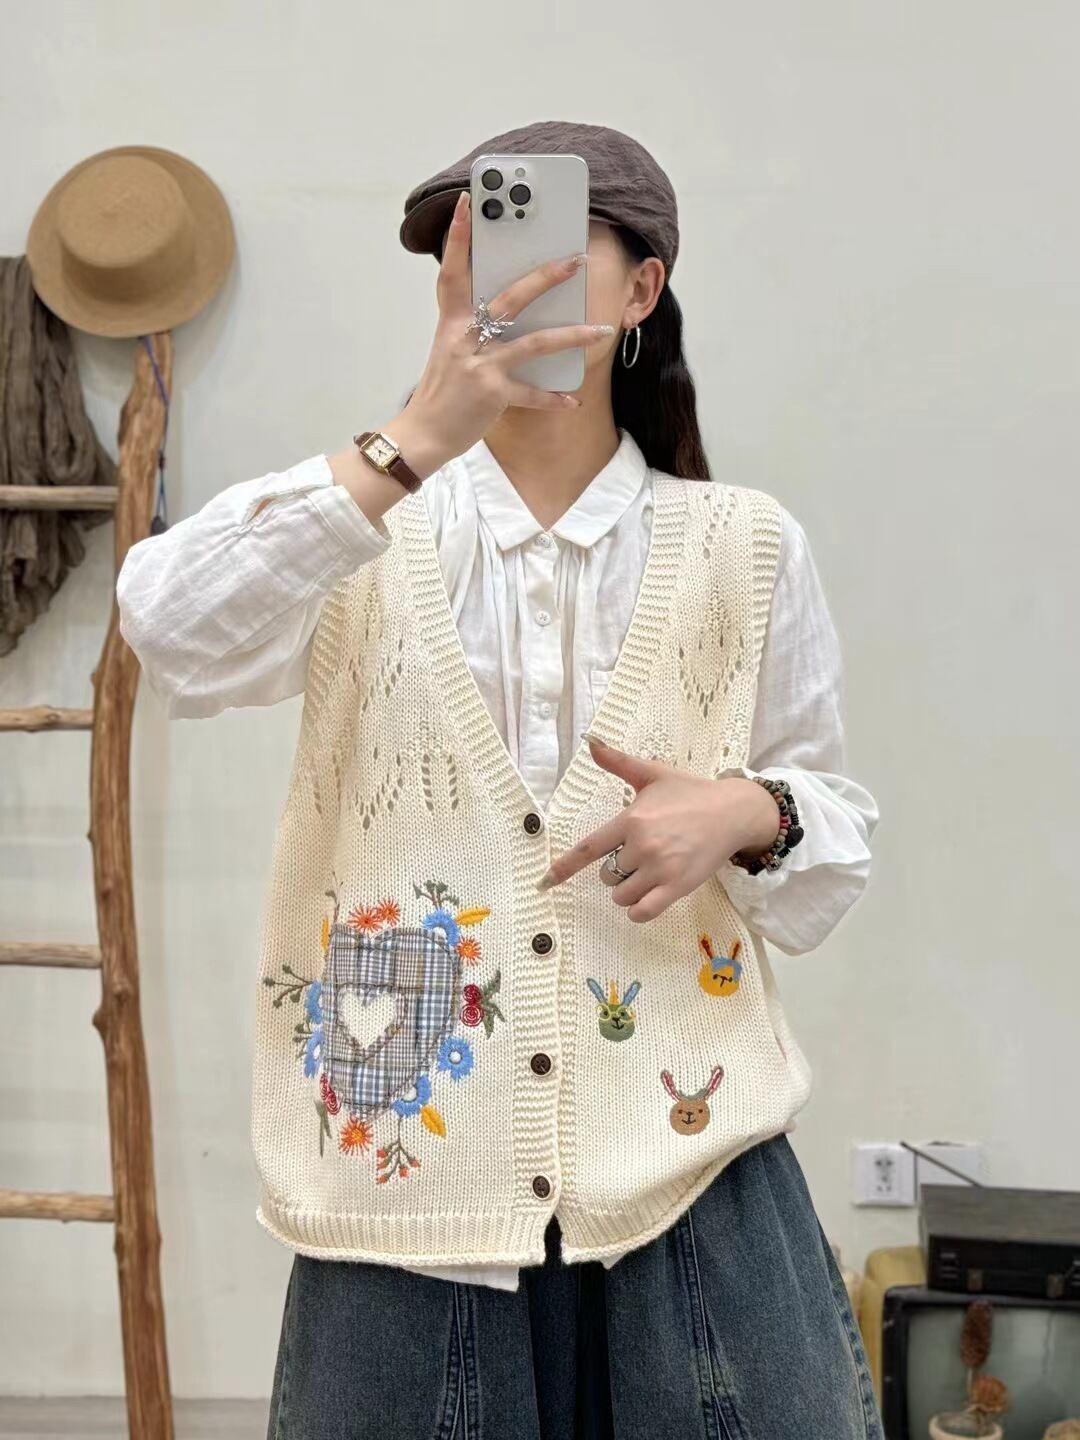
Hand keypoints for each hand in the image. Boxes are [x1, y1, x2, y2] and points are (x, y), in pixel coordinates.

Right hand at [380, 190, 613, 478]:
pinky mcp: (492, 394)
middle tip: (574, 260)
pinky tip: (573, 400)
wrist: (423, 434)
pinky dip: (554, 398)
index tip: (466, 203)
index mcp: (452, 323)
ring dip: (572, 336)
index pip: (453, 272)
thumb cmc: (441, 391)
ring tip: (601, 330)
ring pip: (534, 343)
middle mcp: (466, 338)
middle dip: (545, 277)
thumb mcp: (450, 350)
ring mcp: (480, 366)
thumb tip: (508, 311)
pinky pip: (531, 393)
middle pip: (510, 299)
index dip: (458, 238)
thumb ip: (474, 328)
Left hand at [536, 737, 781, 921]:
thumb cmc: (691, 793)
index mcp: (632, 819)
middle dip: (617, 869)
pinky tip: (645, 898)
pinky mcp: (678, 887)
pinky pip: (643, 911)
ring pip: (622, 894)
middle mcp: (643, 845)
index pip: (589, 848)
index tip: (545, 882)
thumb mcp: (653, 774)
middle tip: (640, 854)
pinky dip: (638, 910)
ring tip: (646, 873)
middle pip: (607, 874)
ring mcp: (661, 868)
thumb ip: (618, 762)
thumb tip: (590, 742)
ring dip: (627, 890)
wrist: (734, 812)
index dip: (564, 867)